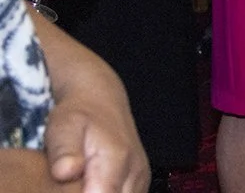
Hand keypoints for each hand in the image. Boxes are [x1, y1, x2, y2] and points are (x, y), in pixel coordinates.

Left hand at [33, 13, 150, 192]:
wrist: (101, 100)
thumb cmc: (79, 114)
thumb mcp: (63, 127)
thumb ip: (64, 151)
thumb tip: (67, 171)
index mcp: (117, 159)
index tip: (71, 187)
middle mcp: (135, 172)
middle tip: (73, 184)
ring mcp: (140, 178)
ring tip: (81, 183)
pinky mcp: (140, 181)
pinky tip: (92, 186)